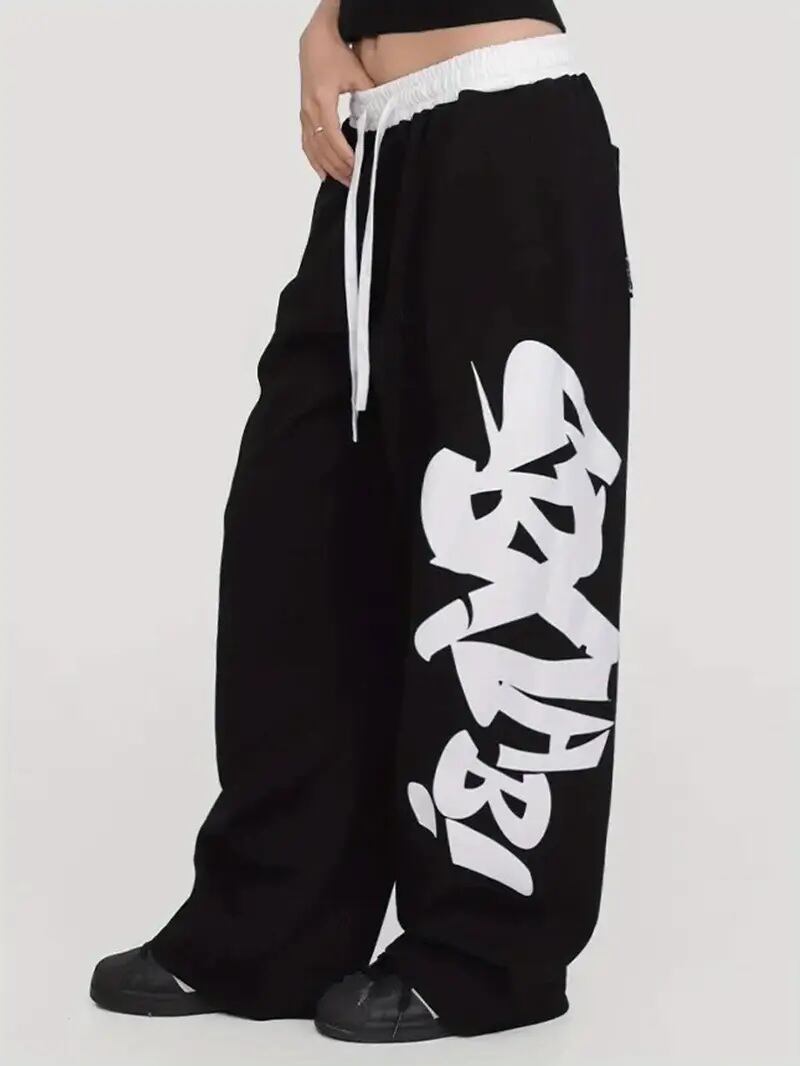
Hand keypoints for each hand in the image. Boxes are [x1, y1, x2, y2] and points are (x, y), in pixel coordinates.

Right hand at [299, 1, 373, 185]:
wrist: (315, 40)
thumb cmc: (337, 54)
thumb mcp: (357, 73)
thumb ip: (369, 95)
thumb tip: (382, 118)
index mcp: (322, 99)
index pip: (331, 134)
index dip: (343, 153)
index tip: (356, 166)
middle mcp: (309, 109)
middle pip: (322, 146)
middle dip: (338, 166)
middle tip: (353, 181)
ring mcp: (304, 113)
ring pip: (313, 148)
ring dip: (327, 166)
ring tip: (342, 181)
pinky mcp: (303, 114)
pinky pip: (306, 142)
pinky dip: (314, 160)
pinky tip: (323, 173)